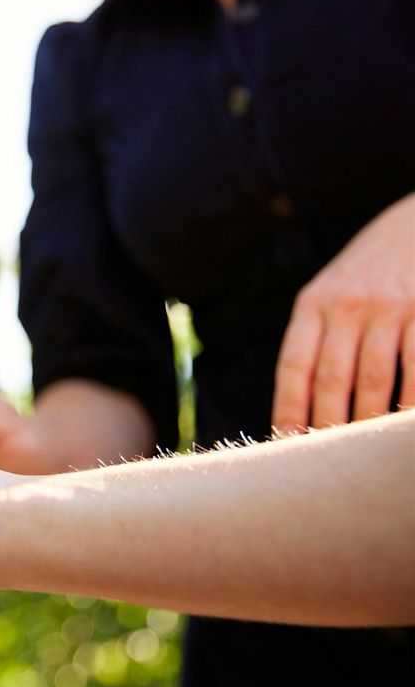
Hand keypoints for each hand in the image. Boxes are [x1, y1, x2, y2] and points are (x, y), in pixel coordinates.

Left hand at [273, 194, 414, 430]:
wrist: (412, 223)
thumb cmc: (366, 273)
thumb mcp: (330, 293)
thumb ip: (316, 337)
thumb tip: (299, 403)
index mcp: (312, 303)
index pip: (293, 365)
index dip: (288, 407)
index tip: (284, 443)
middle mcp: (346, 305)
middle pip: (331, 379)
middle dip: (327, 425)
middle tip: (325, 463)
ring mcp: (389, 307)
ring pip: (375, 380)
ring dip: (368, 421)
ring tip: (362, 451)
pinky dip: (410, 400)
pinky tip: (401, 424)